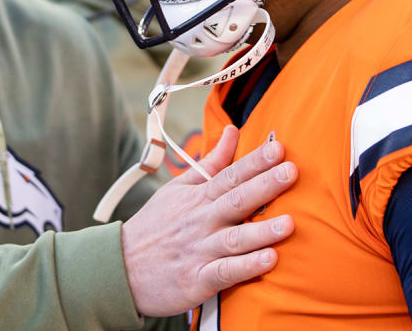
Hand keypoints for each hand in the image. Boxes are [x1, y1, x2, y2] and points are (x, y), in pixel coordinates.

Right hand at [120, 125, 295, 316]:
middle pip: (235, 200)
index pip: (230, 175)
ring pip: (235, 239)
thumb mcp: (177, 189)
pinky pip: (225, 272)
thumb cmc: (154, 226)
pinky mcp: (197, 280)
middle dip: (264, 185)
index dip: (255, 161)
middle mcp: (201, 221)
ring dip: (262, 231)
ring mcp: (199, 250)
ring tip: (289, 223)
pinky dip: (246, 267)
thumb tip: (232, 131)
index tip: (278, 148)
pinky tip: (268, 260)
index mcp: (198, 198)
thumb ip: (211, 163)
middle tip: (291, 172)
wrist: (120, 268)